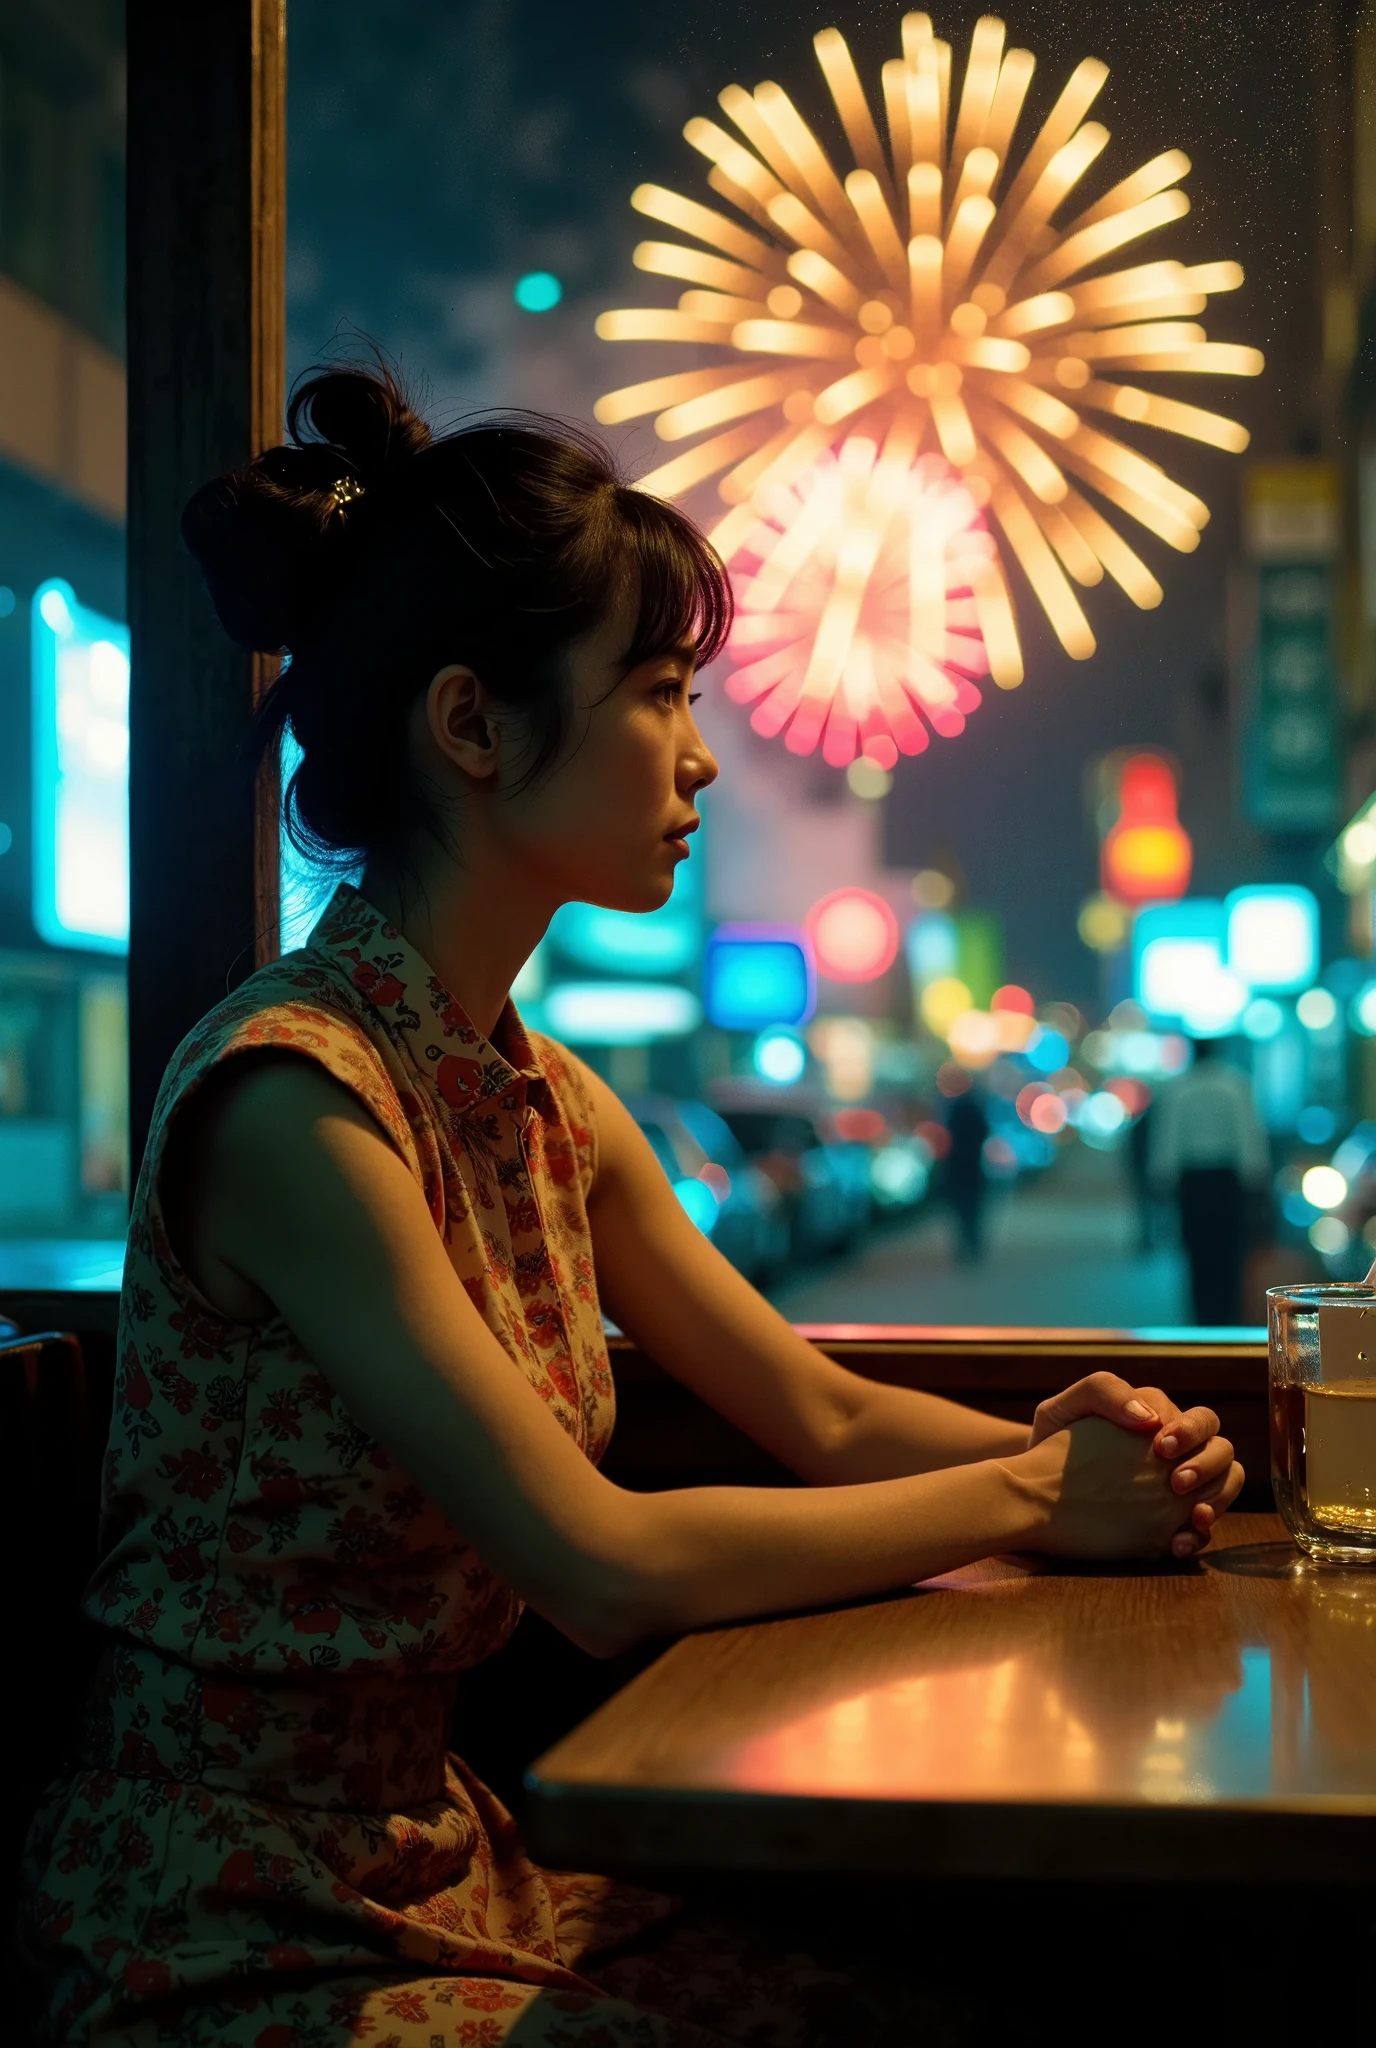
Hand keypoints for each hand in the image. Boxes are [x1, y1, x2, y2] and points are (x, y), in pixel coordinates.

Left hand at [1029, 1372, 1242, 1555]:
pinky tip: (1176, 1545)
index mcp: (1160, 1417)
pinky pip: (1201, 1527)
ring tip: (1195, 1516)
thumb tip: (1148, 1417)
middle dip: (1207, 1465)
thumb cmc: (1053, 1439)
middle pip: (1221, 1449)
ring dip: (1218, 1498)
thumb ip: (1104, 1393)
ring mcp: (1180, 1485)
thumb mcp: (1067, 1408)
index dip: (1189, 1432)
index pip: (1198, 1419)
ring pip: (1226, 1483)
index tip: (1161, 1448)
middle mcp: (1179, 1450)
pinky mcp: (1171, 1518)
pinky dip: (1197, 1536)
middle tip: (1176, 1483)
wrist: (1033, 1486)